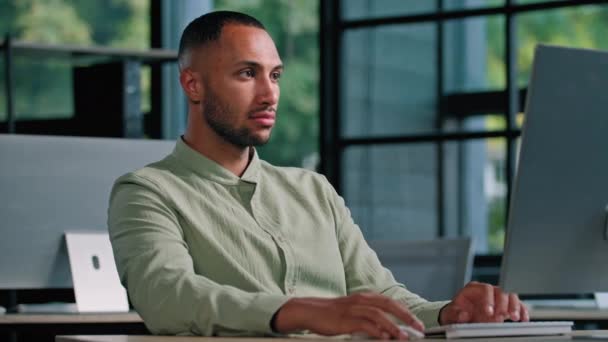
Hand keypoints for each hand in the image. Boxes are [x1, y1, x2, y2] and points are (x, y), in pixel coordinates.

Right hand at [273, 292, 424, 339]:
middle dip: (406, 317)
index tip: (417, 323)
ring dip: (393, 326)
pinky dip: (376, 331)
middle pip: (389, 305)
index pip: (391, 302)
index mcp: (365, 297)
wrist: (310, 311)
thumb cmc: (332, 313)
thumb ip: (370, 318)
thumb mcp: (354, 311)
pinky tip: (383, 337)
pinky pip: (364, 324)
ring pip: (378, 314)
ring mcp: (353, 309)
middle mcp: (361, 300)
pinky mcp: (345, 320)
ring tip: (403, 336)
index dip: (406, 312)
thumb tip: (387, 330)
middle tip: (418, 328)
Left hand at [439, 281, 529, 323]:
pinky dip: (522, 311)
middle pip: (500, 291)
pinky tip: (523, 318)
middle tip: (503, 315)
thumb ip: (456, 314)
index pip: (485, 288)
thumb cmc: (456, 313)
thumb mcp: (451, 313)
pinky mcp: (505, 307)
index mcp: (474, 289)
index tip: (489, 312)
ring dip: (515, 306)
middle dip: (503, 303)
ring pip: (510, 296)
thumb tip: (463, 314)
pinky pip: (517, 305)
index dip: (489, 299)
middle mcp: (487, 292)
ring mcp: (497, 299)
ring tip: (515, 317)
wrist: (459, 318)